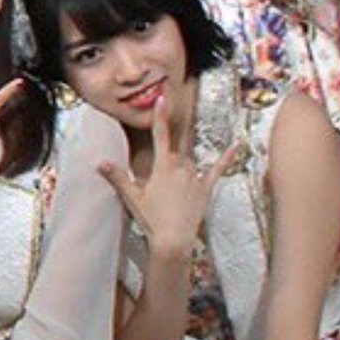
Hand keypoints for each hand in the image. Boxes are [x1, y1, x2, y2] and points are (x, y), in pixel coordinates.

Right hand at [99, 94, 239, 259]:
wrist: (172, 240)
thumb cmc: (151, 219)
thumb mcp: (132, 197)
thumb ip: (118, 177)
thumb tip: (100, 163)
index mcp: (162, 166)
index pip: (160, 135)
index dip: (160, 116)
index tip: (163, 99)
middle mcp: (180, 167)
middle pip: (175, 153)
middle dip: (167, 160)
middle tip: (160, 183)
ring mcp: (194, 177)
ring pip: (189, 162)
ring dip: (181, 168)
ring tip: (171, 193)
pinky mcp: (206, 188)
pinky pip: (218, 168)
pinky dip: (228, 156)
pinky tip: (238, 144)